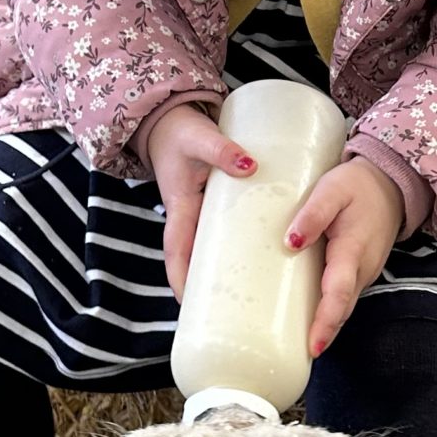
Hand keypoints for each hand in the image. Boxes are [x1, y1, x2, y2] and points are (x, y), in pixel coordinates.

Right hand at [147, 104, 253, 299]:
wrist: (173, 119)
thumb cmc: (182, 131)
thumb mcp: (200, 138)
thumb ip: (223, 150)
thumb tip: (251, 166)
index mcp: (180, 209)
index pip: (177, 254)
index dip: (182, 280)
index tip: (191, 305)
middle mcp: (189, 218)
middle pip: (196, 263)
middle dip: (207, 291)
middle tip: (230, 317)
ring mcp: (202, 215)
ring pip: (213, 252)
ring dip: (226, 275)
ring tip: (252, 300)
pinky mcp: (216, 207)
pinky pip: (227, 235)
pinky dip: (240, 251)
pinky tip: (264, 261)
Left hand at [287, 158, 404, 356]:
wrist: (391, 185)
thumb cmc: (359, 186)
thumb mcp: (332, 190)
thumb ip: (312, 214)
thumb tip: (291, 242)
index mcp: (352, 250)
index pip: (339, 293)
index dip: (326, 321)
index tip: (314, 346)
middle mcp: (362, 268)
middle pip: (342, 309)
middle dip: (323, 334)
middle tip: (298, 357)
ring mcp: (364, 273)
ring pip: (344, 307)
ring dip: (325, 326)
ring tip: (299, 345)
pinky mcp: (360, 273)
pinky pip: (343, 297)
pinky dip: (329, 312)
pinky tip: (310, 319)